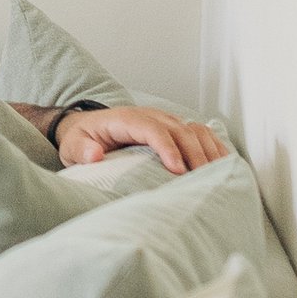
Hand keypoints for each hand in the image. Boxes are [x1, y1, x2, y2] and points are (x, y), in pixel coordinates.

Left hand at [56, 105, 226, 176]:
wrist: (86, 128)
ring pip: (195, 129)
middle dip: (194, 155)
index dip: (168, 148)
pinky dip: (213, 147)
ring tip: (218, 175)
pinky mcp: (173, 129)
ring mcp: (165, 121)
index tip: (178, 170)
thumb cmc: (82, 139)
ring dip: (209, 150)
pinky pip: (200, 133)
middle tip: (203, 181)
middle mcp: (150, 116)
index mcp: (127, 119)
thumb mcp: (73, 146)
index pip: (153, 129)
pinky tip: (222, 165)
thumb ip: (82, 150)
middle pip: (180, 129)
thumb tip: (95, 154)